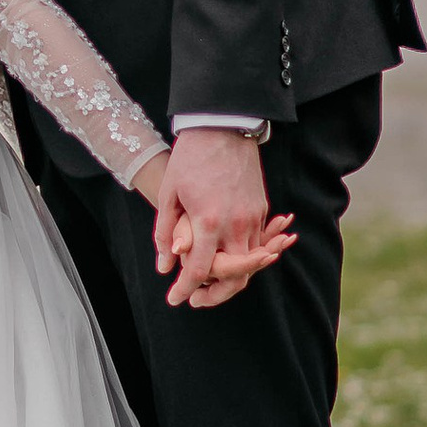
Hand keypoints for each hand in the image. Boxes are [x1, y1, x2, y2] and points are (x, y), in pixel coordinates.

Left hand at [151, 127, 292, 311]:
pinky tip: (230, 262)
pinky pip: (257, 244)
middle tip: (196, 300)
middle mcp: (235, 225)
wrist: (224, 126)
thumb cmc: (191, 158)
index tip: (175, 299)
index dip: (185, 289)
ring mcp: (253, 218)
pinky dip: (246, 259)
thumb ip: (166, 232)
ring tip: (210, 285)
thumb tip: (165, 265)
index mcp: (208, 222)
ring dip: (232, 279)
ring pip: (250, 264)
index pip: (199, 271)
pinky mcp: (261, 209)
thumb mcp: (169, 193)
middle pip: (234, 277)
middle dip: (215, 295)